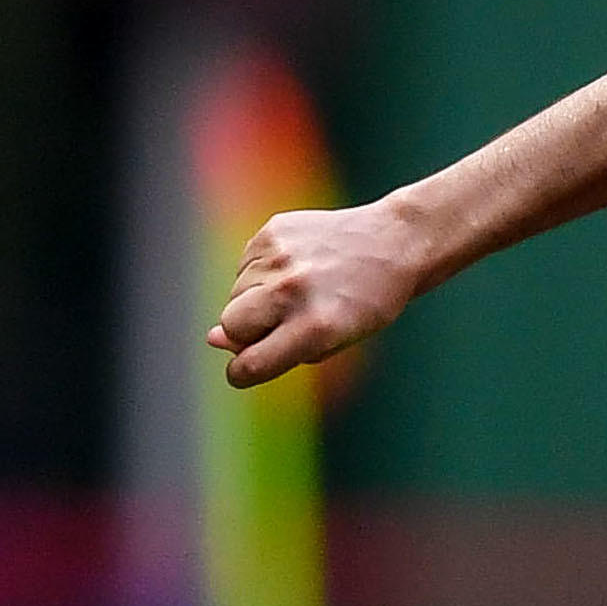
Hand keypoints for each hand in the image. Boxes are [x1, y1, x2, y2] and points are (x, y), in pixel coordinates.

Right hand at [208, 200, 430, 388]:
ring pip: (234, 294)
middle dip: (245, 333)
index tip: (245, 371)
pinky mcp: (272, 232)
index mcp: (315, 327)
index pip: (251, 364)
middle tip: (280, 324)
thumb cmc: (365, 302)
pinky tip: (295, 267)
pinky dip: (261, 273)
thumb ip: (276, 349)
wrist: (393, 243)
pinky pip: (244, 266)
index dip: (241, 373)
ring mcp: (280, 257)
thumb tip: (213, 338)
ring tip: (298, 289)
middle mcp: (294, 290)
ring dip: (256, 300)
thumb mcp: (333, 339)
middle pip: (232, 325)